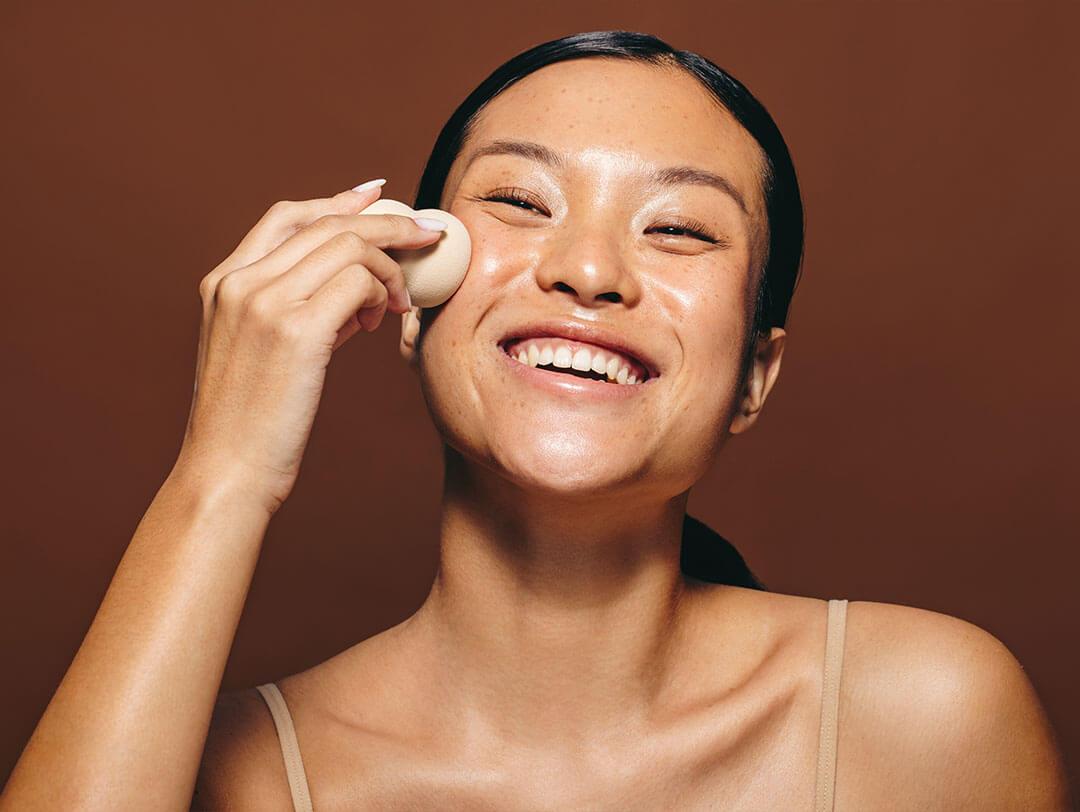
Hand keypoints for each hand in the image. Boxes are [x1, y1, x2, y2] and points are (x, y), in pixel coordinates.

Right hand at [175, 183, 444, 512]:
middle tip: (427, 237)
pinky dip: (380, 294)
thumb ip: (300, 311)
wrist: (226, 472)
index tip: (379, 195)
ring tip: (395, 303)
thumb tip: (357, 288)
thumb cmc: (251, 424)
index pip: (287, 216)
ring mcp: (263, 301)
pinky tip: (379, 321)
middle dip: (388, 224)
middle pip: (328, 223)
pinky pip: (359, 282)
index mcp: (223, 282)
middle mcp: (239, 282)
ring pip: (350, 245)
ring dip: (388, 268)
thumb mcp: (262, 353)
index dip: (338, 200)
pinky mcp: (295, 329)